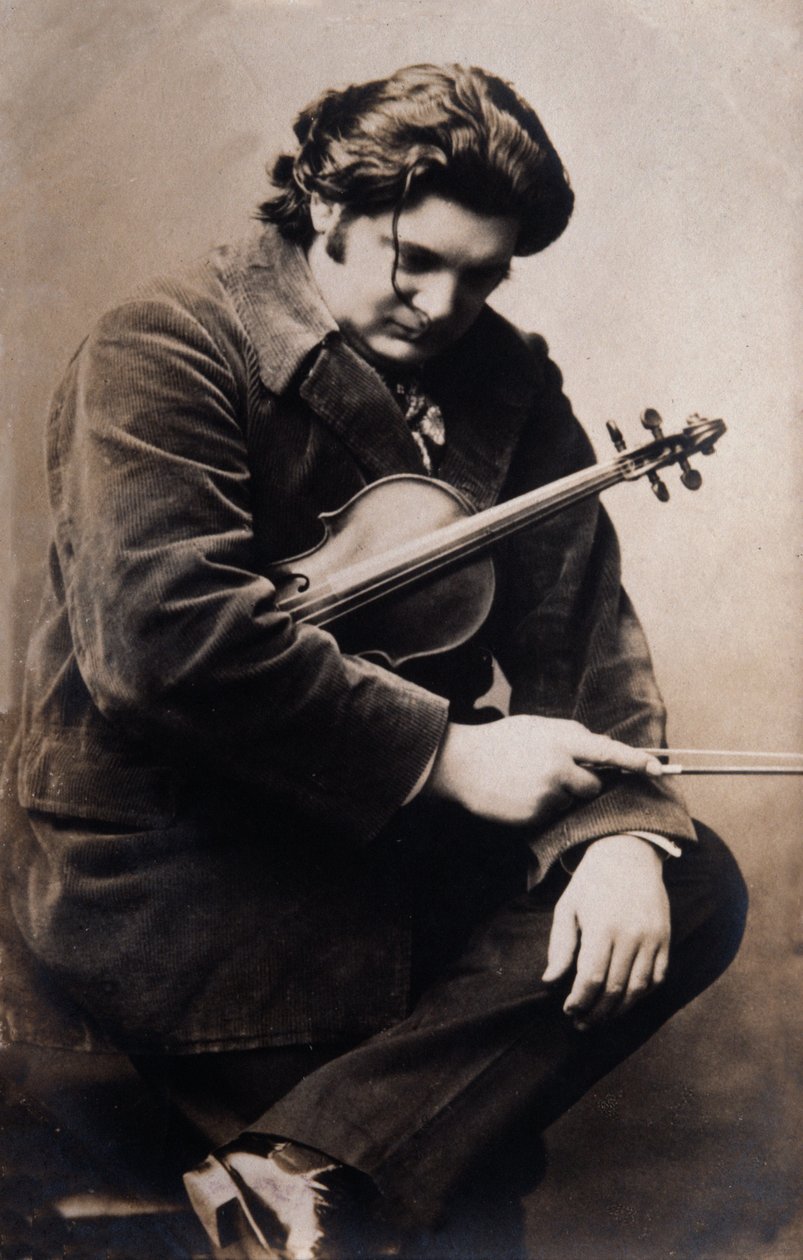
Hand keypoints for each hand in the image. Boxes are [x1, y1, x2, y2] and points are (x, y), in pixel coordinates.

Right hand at [426, 716, 662, 825]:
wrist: (460, 764)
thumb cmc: (500, 742)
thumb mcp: (537, 727)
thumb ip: (569, 735)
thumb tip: (599, 746)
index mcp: (560, 740)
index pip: (607, 751)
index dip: (634, 761)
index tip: (657, 769)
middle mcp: (557, 767)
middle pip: (594, 785)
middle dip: (584, 782)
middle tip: (555, 773)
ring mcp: (546, 794)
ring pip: (570, 801)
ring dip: (558, 795)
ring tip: (527, 781)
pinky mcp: (534, 815)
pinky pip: (551, 815)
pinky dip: (541, 807)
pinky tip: (518, 794)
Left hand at [542, 834, 670, 1029]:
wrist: (628, 854)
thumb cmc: (591, 882)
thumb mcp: (568, 907)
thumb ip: (560, 946)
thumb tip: (550, 981)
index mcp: (602, 926)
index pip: (592, 978)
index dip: (580, 1001)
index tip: (568, 1010)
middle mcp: (631, 934)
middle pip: (615, 989)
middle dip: (596, 1012)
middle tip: (582, 1023)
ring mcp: (652, 937)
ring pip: (638, 989)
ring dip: (619, 1010)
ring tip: (601, 1018)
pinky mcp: (665, 938)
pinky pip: (658, 977)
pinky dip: (642, 994)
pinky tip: (626, 1000)